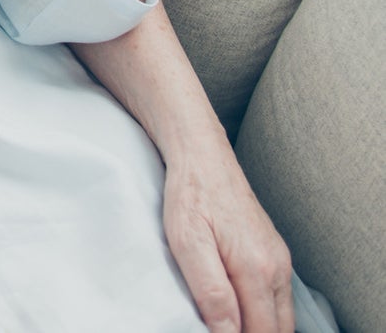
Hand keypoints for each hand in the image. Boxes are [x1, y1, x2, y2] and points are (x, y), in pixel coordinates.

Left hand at [163, 150, 292, 332]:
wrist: (202, 154)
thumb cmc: (190, 194)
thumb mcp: (188, 242)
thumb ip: (211, 291)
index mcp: (257, 269)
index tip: (213, 332)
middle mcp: (277, 267)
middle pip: (277, 330)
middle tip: (218, 328)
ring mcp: (279, 260)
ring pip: (281, 317)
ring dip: (260, 328)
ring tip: (227, 322)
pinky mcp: (274, 253)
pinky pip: (277, 298)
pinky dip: (264, 312)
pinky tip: (239, 309)